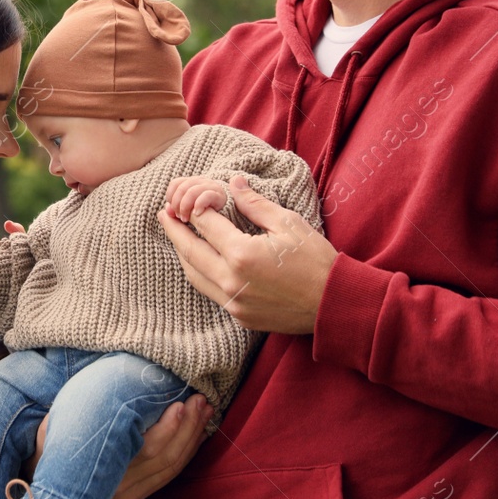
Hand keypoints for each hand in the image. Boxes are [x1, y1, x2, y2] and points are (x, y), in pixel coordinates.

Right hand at [22, 393, 211, 498]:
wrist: (46, 480)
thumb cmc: (52, 445)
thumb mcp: (56, 428)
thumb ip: (81, 417)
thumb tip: (107, 392)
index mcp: (103, 475)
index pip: (146, 452)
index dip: (167, 430)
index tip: (180, 406)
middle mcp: (123, 490)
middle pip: (166, 458)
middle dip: (188, 428)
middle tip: (199, 399)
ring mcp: (134, 494)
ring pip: (173, 465)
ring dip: (193, 436)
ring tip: (204, 409)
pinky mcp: (142, 493)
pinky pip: (171, 471)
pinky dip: (188, 448)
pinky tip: (198, 428)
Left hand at [159, 175, 335, 334]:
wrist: (334, 305)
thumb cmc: (316, 261)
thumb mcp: (288, 224)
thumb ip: (255, 204)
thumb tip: (234, 182)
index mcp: (241, 254)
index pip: (205, 225)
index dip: (196, 207)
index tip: (191, 197)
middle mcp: (230, 280)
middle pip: (189, 251)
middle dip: (174, 230)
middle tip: (163, 213)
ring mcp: (233, 302)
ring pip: (195, 275)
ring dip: (183, 254)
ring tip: (177, 236)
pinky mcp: (240, 316)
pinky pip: (210, 292)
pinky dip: (200, 273)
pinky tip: (201, 261)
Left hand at [165, 176, 231, 222]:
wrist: (238, 216)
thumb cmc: (212, 214)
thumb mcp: (192, 209)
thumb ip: (178, 208)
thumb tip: (165, 211)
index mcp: (194, 183)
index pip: (175, 183)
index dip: (171, 196)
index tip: (172, 211)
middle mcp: (202, 182)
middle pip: (181, 187)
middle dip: (176, 204)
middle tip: (179, 217)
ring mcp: (212, 188)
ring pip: (191, 191)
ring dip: (185, 207)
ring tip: (186, 219)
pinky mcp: (221, 196)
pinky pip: (206, 195)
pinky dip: (199, 204)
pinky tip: (197, 213)